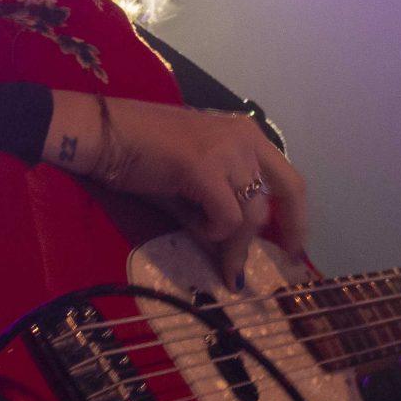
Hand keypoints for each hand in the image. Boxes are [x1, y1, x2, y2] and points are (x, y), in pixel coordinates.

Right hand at [43, 91, 306, 288]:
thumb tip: (238, 248)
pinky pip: (227, 219)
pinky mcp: (205, 168)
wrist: (104, 135)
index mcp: (247, 134)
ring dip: (232, 242)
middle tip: (264, 266)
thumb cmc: (143, 153)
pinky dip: (211, 231)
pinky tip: (190, 222)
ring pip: (253, 215)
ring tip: (209, 250)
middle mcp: (245, 137)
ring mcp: (228, 150)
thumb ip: (223, 201)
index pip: (289, 179)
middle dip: (282, 236)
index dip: (297, 218)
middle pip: (284, 196)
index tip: (294, 248)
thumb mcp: (195, 176)